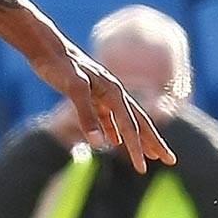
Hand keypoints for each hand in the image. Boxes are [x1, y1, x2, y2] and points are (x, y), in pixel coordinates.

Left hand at [29, 42, 174, 171]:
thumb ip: (87, 116)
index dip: (136, 148)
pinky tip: (114, 142)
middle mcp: (114, 93)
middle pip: (140, 123)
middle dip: (155, 143)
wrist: (47, 48)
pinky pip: (108, 118)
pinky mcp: (91, 95)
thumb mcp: (74, 89)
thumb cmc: (60, 66)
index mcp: (114, 92)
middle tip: (171, 160)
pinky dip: (114, 131)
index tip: (143, 169)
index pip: (130, 126)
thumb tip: (99, 144)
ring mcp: (104, 94)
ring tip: (150, 155)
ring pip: (126, 121)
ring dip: (138, 139)